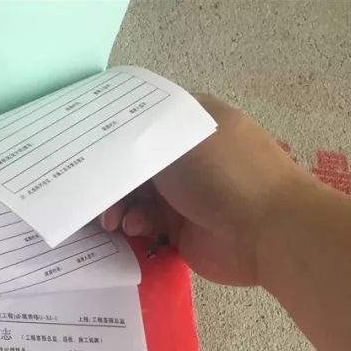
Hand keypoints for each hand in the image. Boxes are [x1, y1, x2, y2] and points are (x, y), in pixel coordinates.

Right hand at [100, 94, 312, 286]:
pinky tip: (136, 230)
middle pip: (133, 162)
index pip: (141, 119)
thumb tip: (108, 149)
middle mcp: (188, 154)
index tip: (82, 146)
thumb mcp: (176, 140)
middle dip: (110, 177)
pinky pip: (145, 225)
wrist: (268, 232)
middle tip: (92, 193)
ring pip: (135, 196)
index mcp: (191, 120)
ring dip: (119, 205)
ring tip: (111, 219)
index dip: (111, 132)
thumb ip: (136, 141)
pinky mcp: (181, 229)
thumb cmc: (224, 174)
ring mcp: (185, 193)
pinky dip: (135, 226)